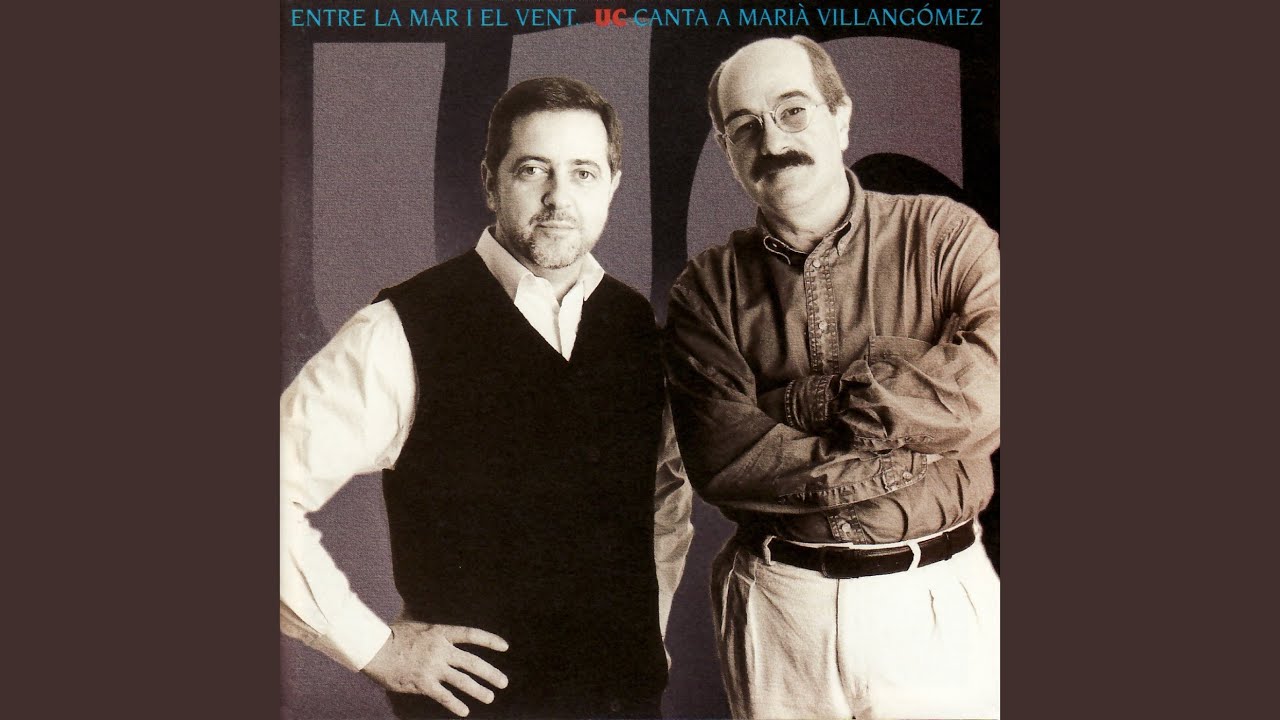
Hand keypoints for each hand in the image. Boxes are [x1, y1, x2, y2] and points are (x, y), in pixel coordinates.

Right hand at [362, 621, 509, 716]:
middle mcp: (440, 650)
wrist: (373, 649)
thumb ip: (416, 610)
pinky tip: (465, 711)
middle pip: (472, 662)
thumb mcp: (409, 618)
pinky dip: (455, 705)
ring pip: (462, 681)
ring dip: (479, 690)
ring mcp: (433, 668)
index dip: (490, 640)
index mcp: (440, 633)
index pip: (471, 635)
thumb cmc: (389, 633)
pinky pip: (444, 696)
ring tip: (490, 697)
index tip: (505, 647)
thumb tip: (410, 594)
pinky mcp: (423, 683)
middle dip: (490, 673)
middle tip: (504, 682)